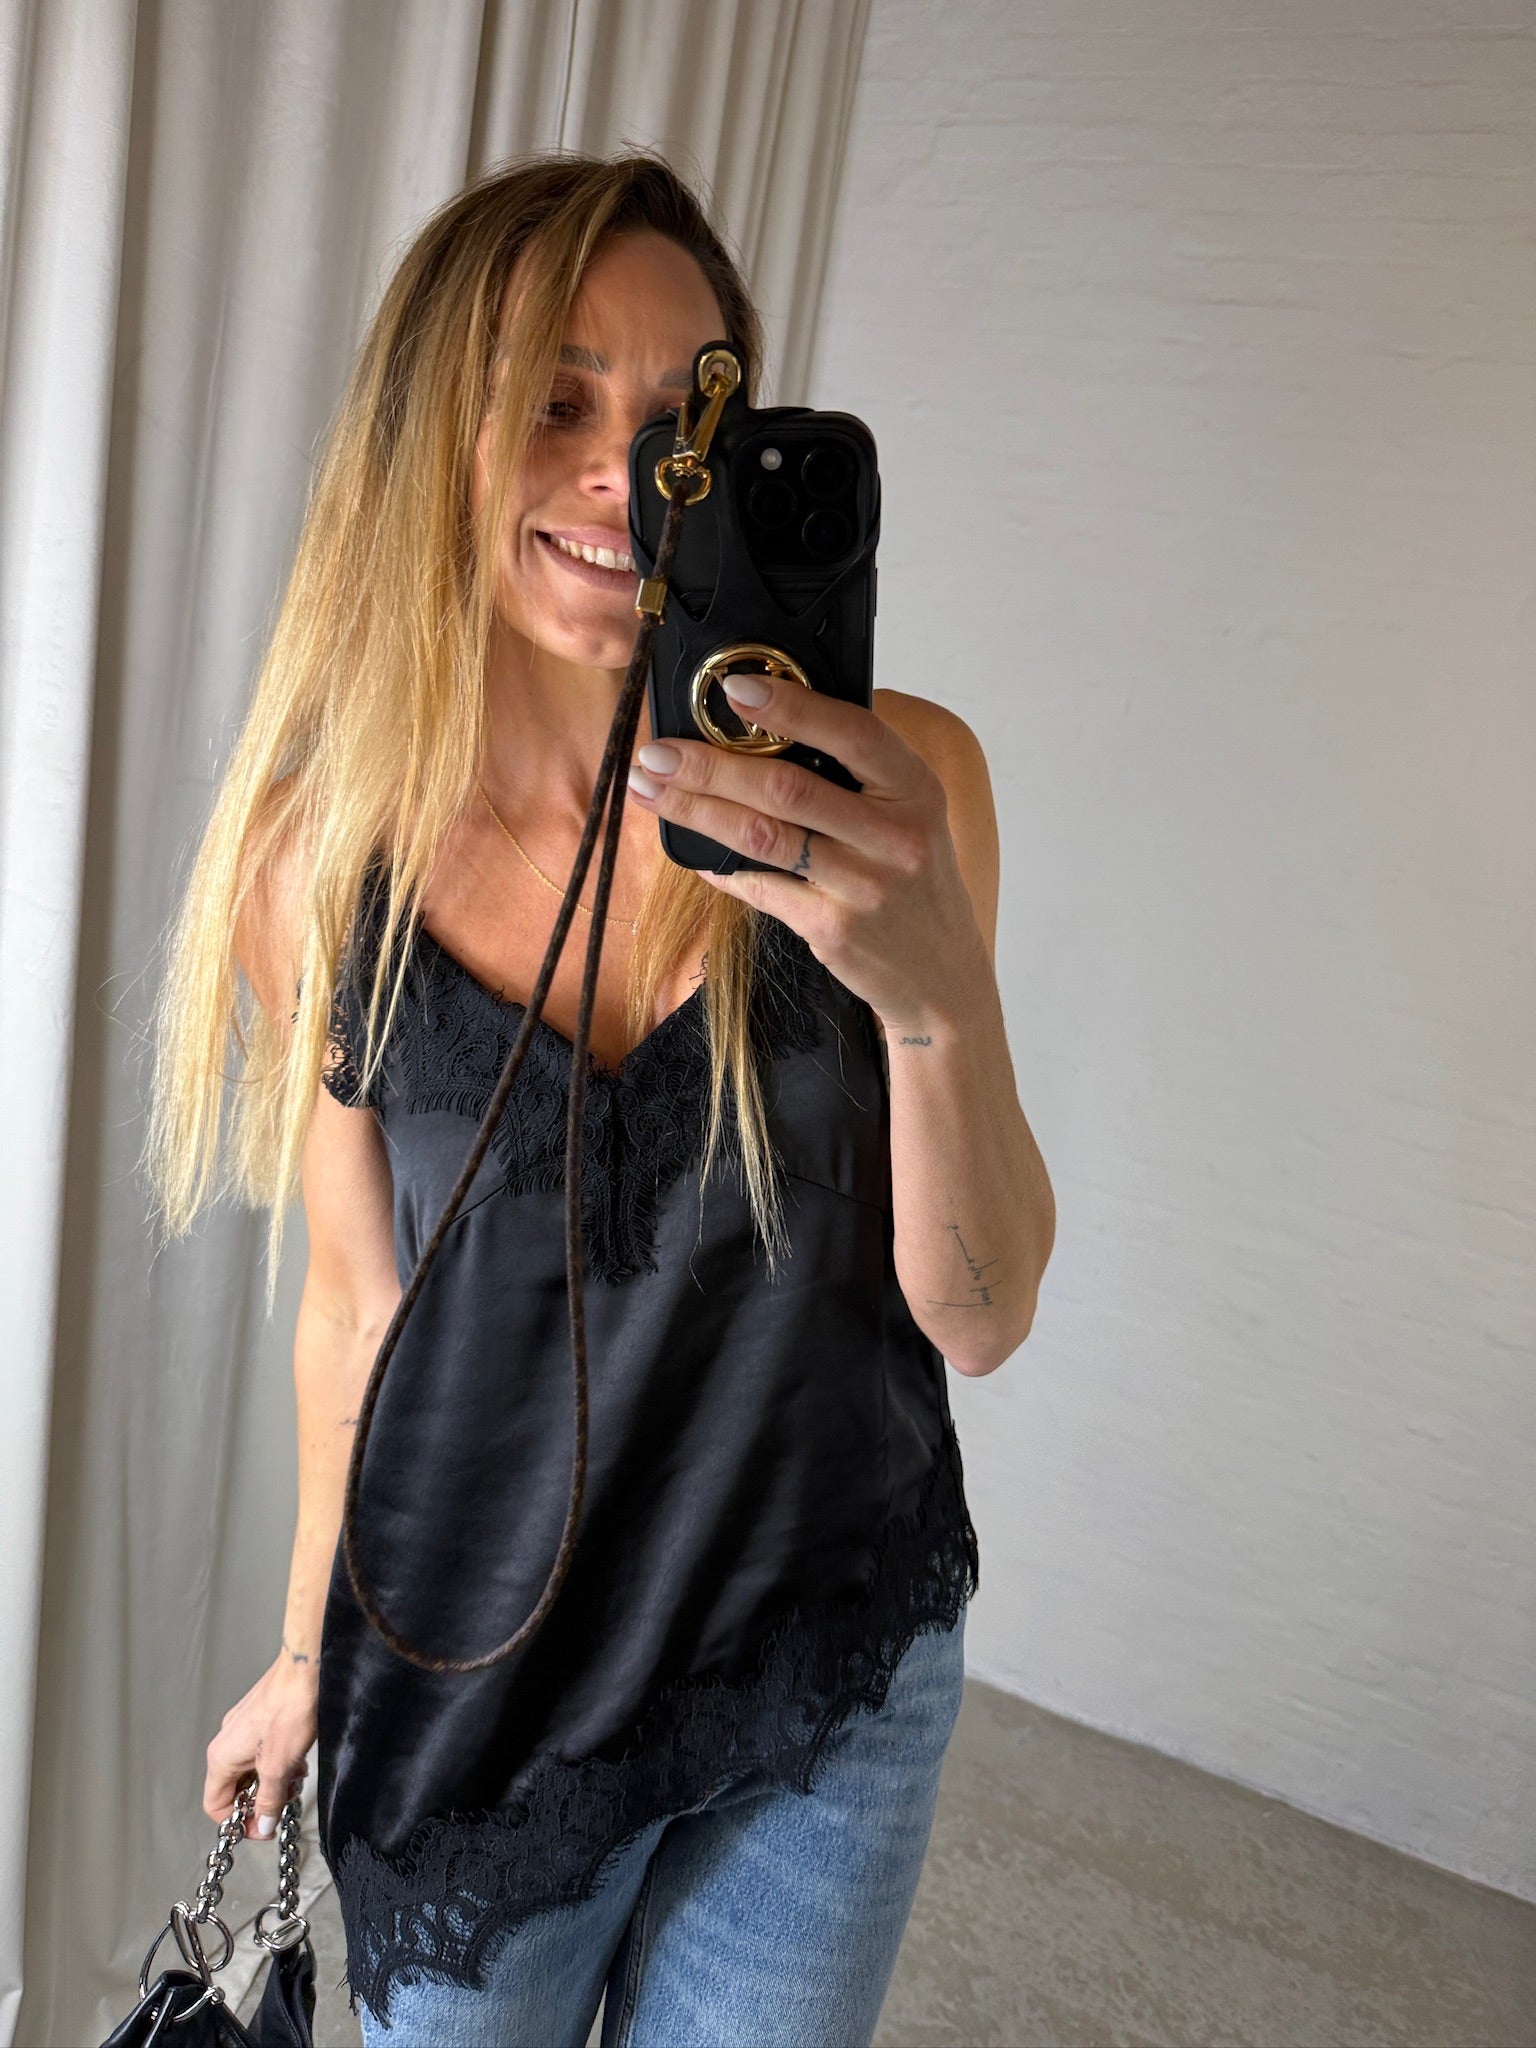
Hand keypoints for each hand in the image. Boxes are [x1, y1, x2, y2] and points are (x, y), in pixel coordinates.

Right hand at [204, 1645, 317, 1840]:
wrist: (305, 1671)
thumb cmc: (289, 1710)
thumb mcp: (278, 1768)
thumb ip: (269, 1801)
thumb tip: (263, 1824)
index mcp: (221, 1757)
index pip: (215, 1805)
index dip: (239, 1822)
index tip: (264, 1826)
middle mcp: (227, 1742)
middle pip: (234, 1788)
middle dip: (261, 1799)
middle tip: (284, 1800)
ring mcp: (242, 1729)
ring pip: (251, 1770)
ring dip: (273, 1780)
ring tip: (294, 1775)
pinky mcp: (259, 1719)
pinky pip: (263, 1752)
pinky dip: (279, 1761)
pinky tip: (297, 1758)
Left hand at [626, 673, 986, 1030]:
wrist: (941, 974)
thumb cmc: (915, 882)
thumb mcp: (911, 815)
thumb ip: (858, 773)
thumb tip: (768, 724)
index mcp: (915, 789)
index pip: (853, 734)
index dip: (791, 707)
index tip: (734, 690)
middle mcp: (896, 836)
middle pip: (788, 788)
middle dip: (710, 765)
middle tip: (659, 753)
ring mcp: (864, 887)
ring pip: (763, 836)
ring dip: (697, 809)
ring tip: (652, 790)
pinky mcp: (832, 928)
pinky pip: (761, 887)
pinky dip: (720, 867)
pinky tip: (694, 851)